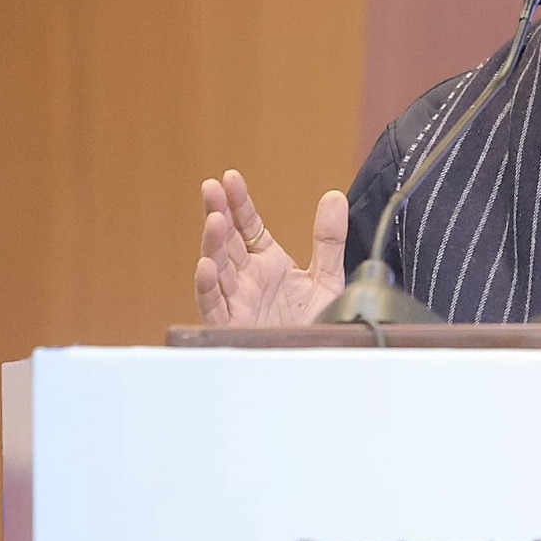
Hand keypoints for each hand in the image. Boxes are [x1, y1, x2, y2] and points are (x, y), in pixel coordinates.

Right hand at [194, 169, 347, 326]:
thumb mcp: (327, 278)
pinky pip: (214, 305)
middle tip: (211, 188)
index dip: (239, 203)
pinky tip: (207, 267)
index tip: (231, 178)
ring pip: (218, 269)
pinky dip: (208, 287)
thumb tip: (334, 197)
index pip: (248, 226)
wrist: (319, 362)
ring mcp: (237, 301)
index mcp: (267, 264)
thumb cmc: (315, 324)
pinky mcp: (232, 326)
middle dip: (218, 214)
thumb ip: (328, 239)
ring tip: (214, 221)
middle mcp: (247, 279)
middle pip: (227, 241)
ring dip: (213, 245)